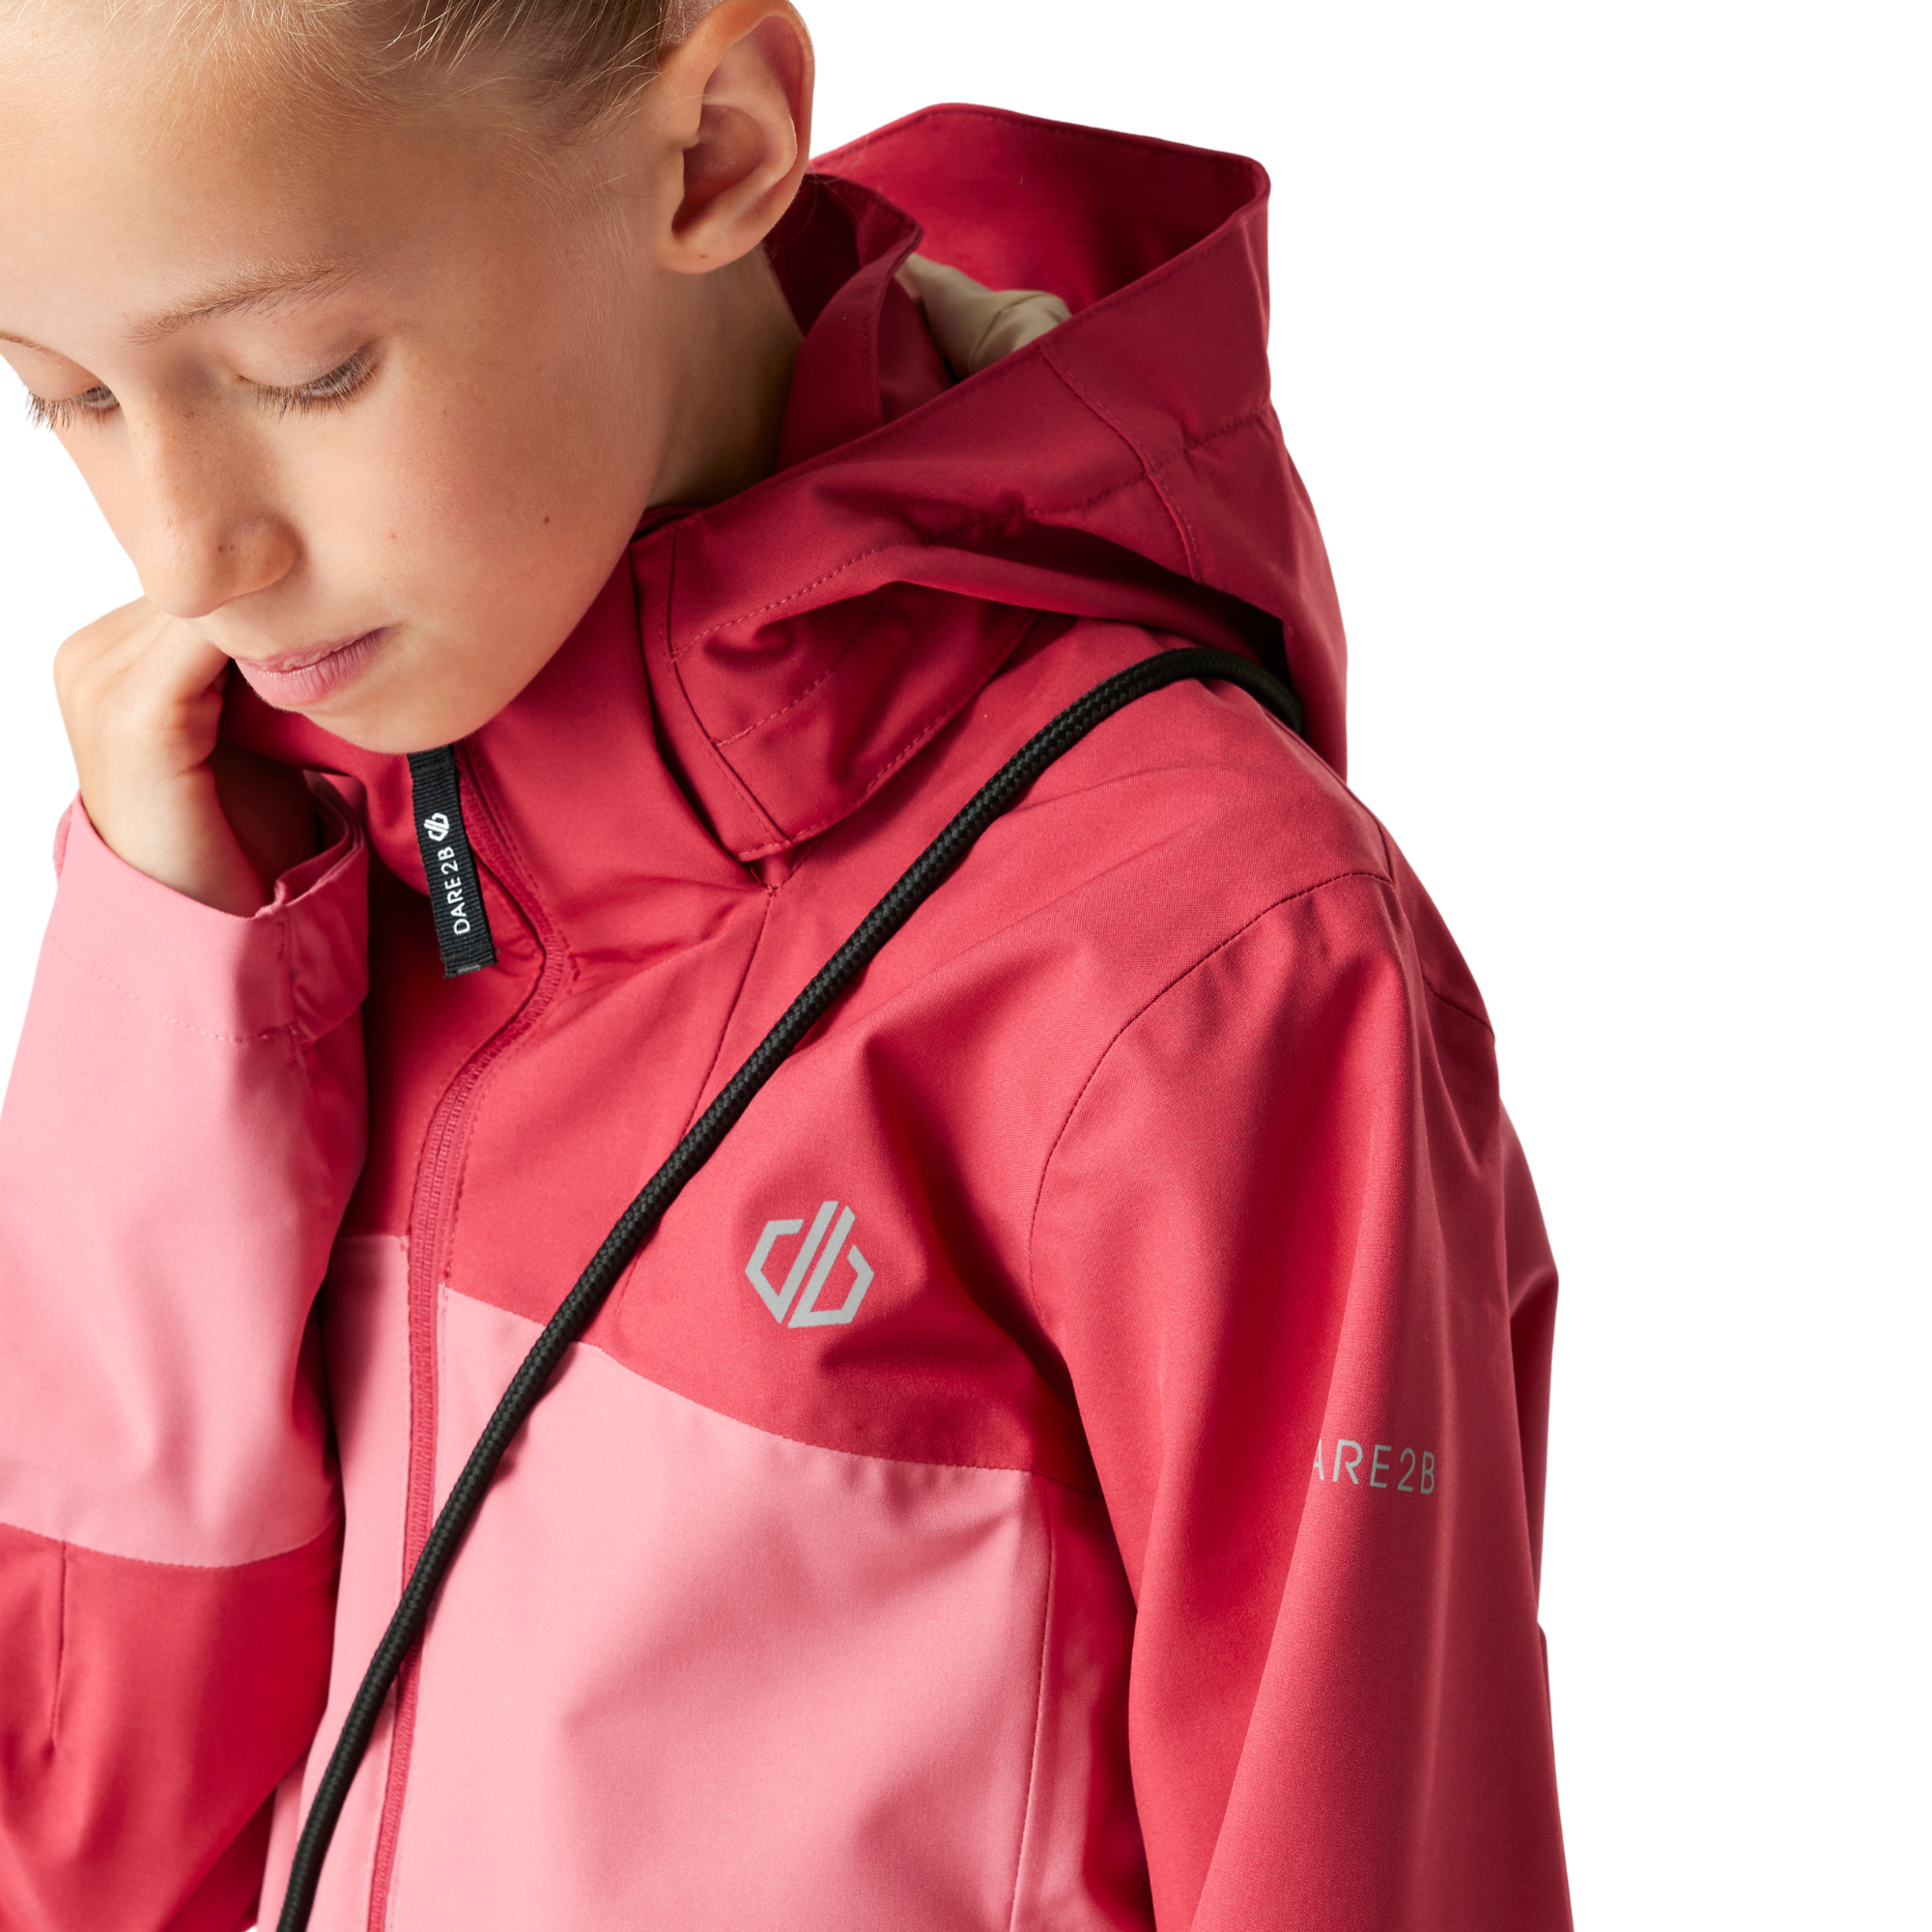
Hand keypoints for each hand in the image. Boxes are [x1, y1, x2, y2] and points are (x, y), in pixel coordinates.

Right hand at [54, 599, 317, 915]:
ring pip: (211, 606)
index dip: (272, 579)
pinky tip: (323, 649)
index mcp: (107, 651)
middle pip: (203, 585)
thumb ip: (251, 661)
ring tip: (347, 620)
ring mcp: (98, 682)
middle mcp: (88, 656)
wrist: (217, 920)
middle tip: (356, 592)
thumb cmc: (239, 835)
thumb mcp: (245, 726)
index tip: (343, 577)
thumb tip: (311, 594)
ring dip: (279, 610)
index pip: (201, 580)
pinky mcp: (132, 715)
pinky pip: (208, 640)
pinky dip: (269, 639)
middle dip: (276, 589)